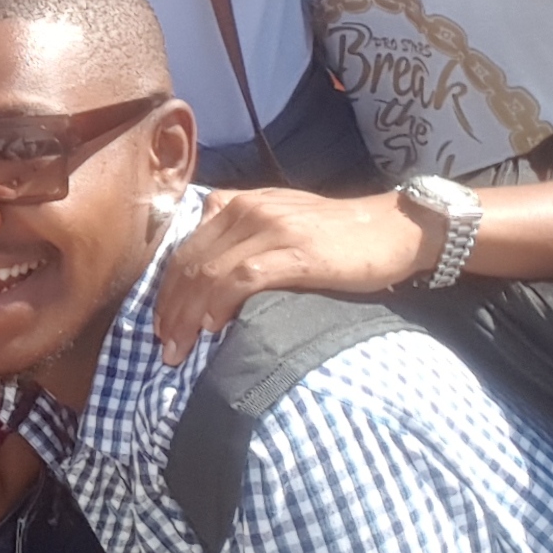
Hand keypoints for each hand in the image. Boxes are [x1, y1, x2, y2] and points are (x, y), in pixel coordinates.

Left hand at [151, 188, 429, 364]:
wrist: (391, 228)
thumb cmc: (336, 236)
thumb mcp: (279, 225)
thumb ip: (242, 240)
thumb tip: (208, 280)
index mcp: (238, 204)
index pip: (185, 249)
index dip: (167, 290)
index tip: (161, 325)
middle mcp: (247, 209)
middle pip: (190, 262)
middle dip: (171, 308)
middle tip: (165, 347)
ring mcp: (271, 228)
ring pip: (209, 271)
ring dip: (188, 314)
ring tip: (180, 348)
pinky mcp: (295, 250)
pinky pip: (243, 277)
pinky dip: (220, 302)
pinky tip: (213, 327)